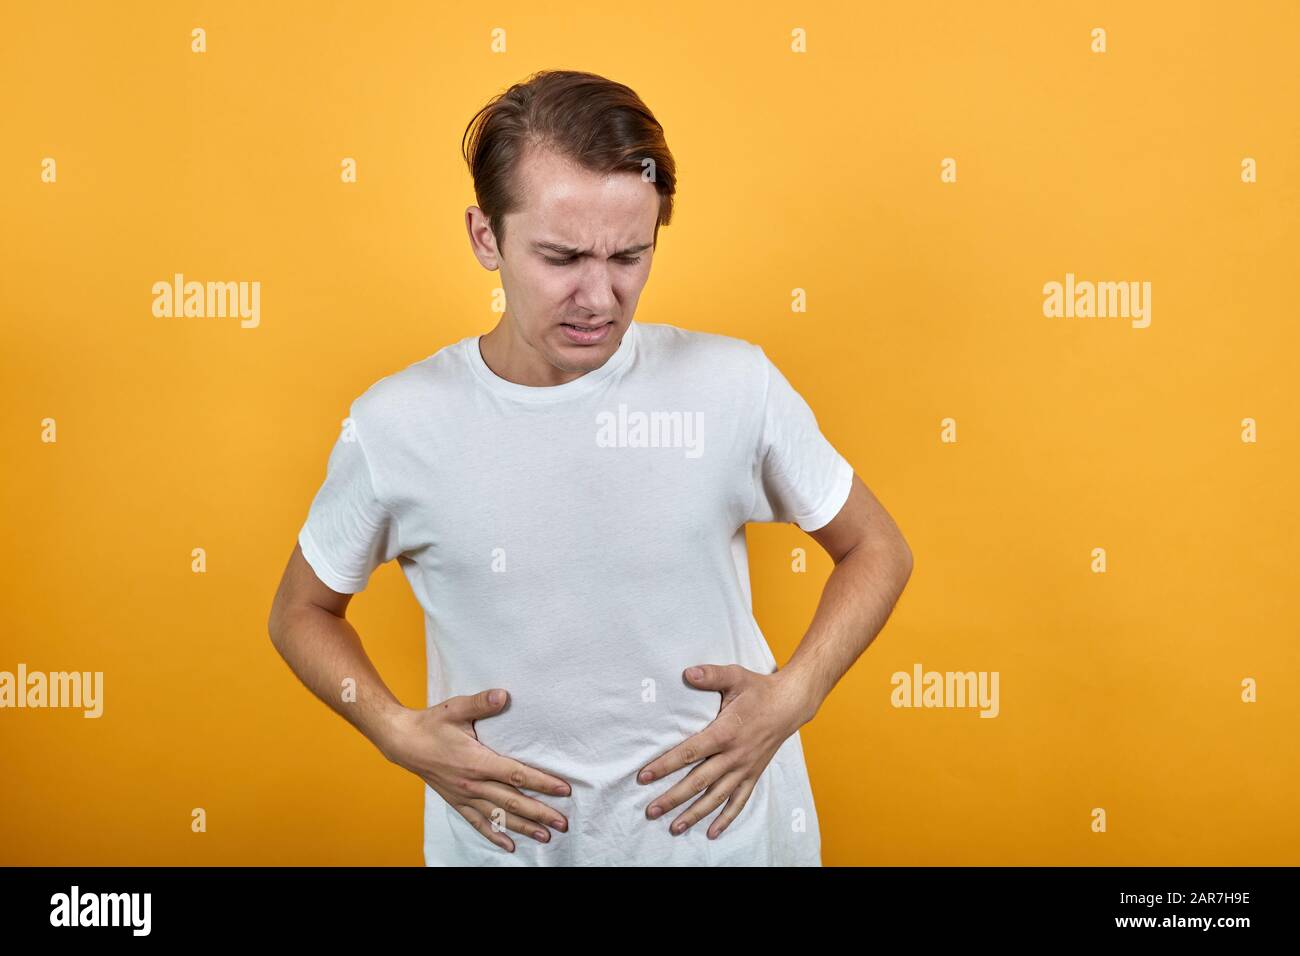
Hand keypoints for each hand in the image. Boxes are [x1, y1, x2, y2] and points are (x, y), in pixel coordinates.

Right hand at [380, 689, 571, 852]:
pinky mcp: (456, 801)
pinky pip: (477, 822)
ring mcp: (464, 795)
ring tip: (545, 837)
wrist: (403, 741)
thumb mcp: (457, 708)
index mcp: (477, 761)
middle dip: (540, 813)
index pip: (516, 774)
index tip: (563, 789)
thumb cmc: (432, 724)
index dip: (542, 782)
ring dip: (523, 828)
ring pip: (498, 816)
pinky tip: (509, 846)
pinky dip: (494, 835)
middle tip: (562, 823)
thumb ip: (482, 703)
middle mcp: (472, 784)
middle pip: (513, 801)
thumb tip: (504, 695)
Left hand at [636, 664, 810, 839]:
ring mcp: (745, 768)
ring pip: (716, 797)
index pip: (689, 753)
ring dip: (694, 814)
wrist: (791, 703)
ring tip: (674, 828)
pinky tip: (712, 833)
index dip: (665, 765)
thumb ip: (710, 675)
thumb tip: (687, 673)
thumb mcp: (735, 676)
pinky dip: (726, 818)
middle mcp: (734, 756)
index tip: (644, 776)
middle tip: (651, 810)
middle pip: (698, 782)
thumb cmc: (760, 689)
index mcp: (725, 733)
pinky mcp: (753, 774)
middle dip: (673, 798)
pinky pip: (739, 801)